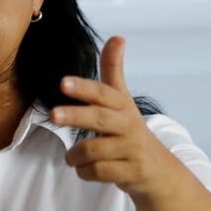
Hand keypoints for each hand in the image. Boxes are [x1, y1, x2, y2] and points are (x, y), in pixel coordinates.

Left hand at [51, 36, 175, 198]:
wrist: (157, 170)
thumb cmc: (129, 129)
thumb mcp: (122, 100)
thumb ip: (114, 70)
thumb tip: (118, 37)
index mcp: (122, 105)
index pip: (103, 93)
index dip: (83, 87)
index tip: (63, 82)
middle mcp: (128, 125)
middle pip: (98, 119)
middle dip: (74, 116)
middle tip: (53, 114)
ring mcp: (131, 150)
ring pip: (92, 151)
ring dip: (75, 156)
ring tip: (72, 156)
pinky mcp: (130, 173)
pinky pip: (97, 172)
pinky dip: (84, 172)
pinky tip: (85, 169)